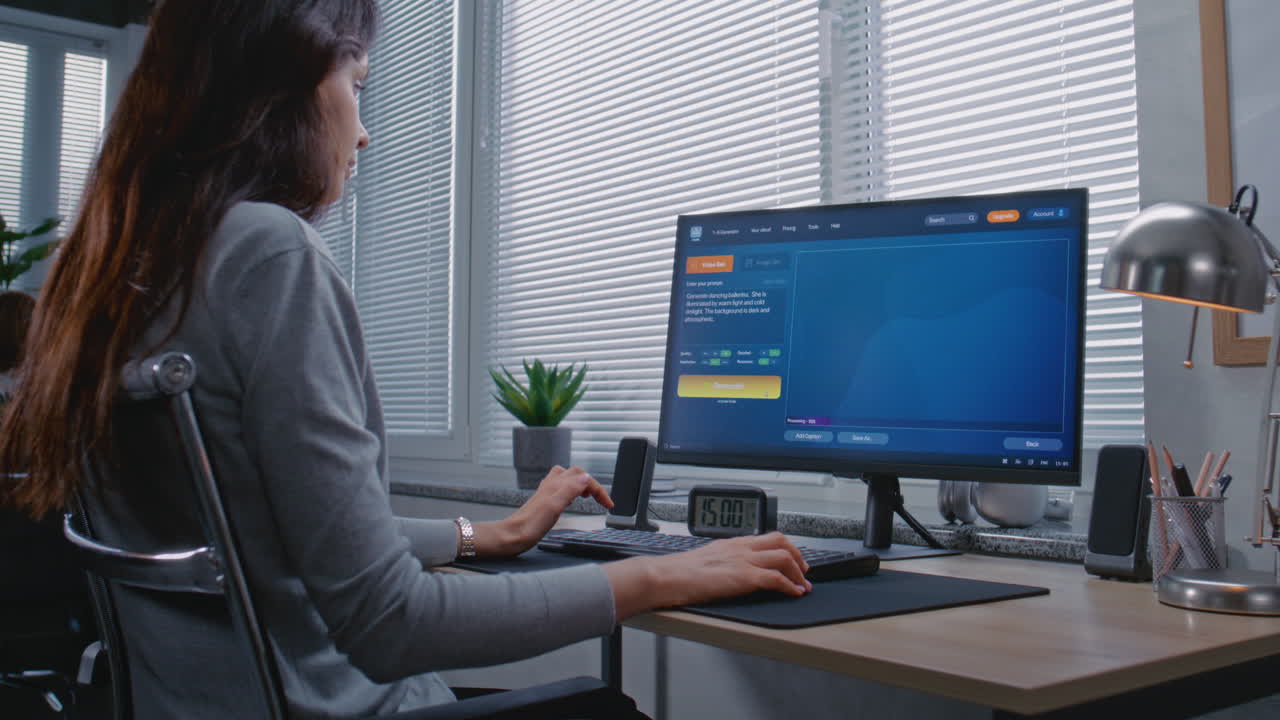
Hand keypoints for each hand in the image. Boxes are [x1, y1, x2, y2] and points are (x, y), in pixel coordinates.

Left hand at [474, 465, 612, 555]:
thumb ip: (569, 490)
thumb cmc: (529, 526)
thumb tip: (586, 477)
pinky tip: (571, 500)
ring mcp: (546, 493)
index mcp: (555, 486)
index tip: (608, 505)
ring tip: (589, 496)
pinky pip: (560, 488)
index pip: (584, 478)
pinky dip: (571, 490)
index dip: (599, 490)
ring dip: (582, 484)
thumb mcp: (553, 507)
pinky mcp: (543, 502)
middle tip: (601, 500)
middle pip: (576, 474)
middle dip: (592, 484)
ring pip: (568, 479)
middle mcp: (551, 486)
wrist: (510, 536)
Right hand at [602, 532, 810, 620]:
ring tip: (802, 586)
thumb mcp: (704, 561)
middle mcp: (739, 547)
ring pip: (784, 557)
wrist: (666, 576)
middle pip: (781, 541)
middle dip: (798, 556)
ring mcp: (742, 560)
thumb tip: (727, 574)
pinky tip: (794, 594)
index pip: (766, 537)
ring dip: (798, 573)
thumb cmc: (677, 573)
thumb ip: (720, 563)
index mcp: (730, 542)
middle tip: (803, 571)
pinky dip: (790, 586)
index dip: (785, 548)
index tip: (791, 560)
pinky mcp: (743, 576)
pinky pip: (776, 578)